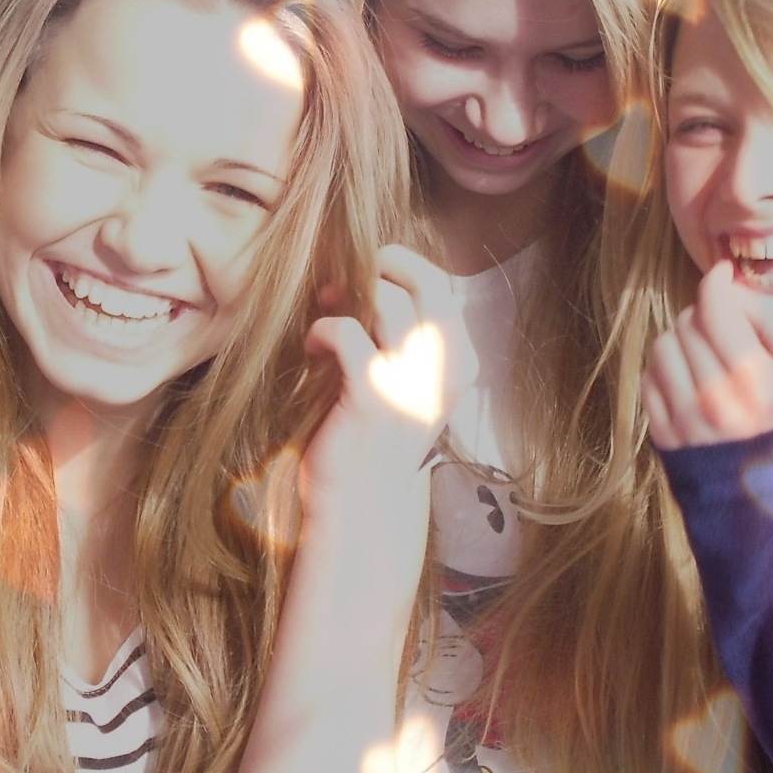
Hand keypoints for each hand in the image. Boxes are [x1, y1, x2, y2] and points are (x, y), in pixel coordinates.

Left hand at [301, 245, 475, 522]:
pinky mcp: (372, 397)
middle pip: (429, 284)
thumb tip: (367, 280)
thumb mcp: (408, 386)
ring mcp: (411, 385)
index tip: (369, 280)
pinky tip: (312, 347)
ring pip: (388, 300)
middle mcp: (445, 373)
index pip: (446, 290)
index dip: (405, 271)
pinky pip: (347, 331)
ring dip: (347, 296)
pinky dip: (323, 328)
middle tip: (348, 278)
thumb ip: (406, 339)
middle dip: (386, 265)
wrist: (359, 507)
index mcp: (461, 367)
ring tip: (325, 314)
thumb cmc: (375, 441)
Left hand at [643, 260, 772, 448]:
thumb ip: (768, 314)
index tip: (722, 275)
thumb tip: (722, 280)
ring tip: (702, 357)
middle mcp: (722, 405)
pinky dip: (665, 371)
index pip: (718, 310)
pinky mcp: (664, 436)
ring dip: (680, 342)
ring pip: (663, 344)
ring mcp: (688, 424)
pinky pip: (648, 376)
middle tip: (721, 334)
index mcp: (763, 384)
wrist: (766, 486)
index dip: (716, 283)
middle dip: (704, 317)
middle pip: (689, 322)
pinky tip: (688, 382)